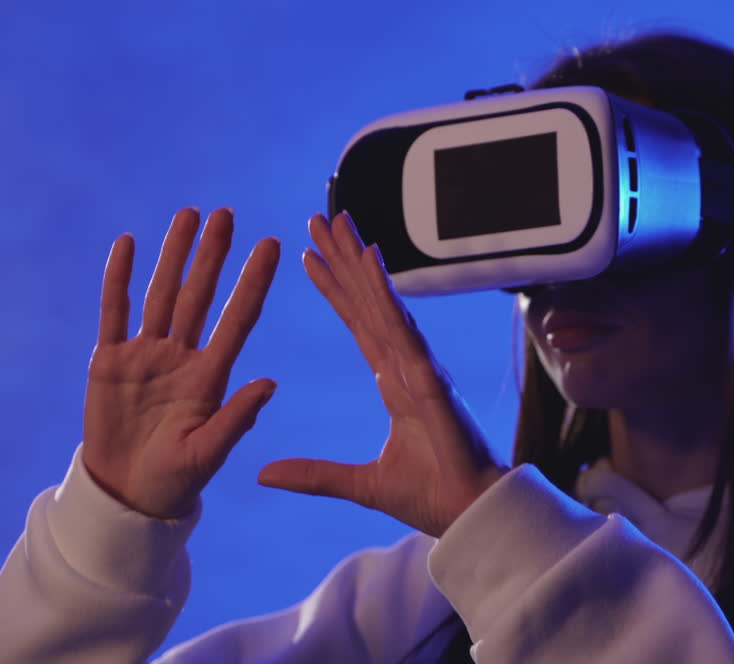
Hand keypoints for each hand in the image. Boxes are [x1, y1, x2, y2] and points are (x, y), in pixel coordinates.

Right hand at [82, 207, 280, 518]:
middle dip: (213, 255)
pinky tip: (127, 244)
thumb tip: (271, 383)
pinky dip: (119, 279)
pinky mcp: (110, 361)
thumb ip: (236, 417)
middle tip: (227, 213)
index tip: (272, 245)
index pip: (238, 319)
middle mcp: (182, 357)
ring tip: (188, 215)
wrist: (127, 495)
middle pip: (200, 295)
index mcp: (212, 376)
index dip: (254, 282)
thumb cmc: (175, 480)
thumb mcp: (208, 453)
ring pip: (161, 294)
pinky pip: (115, 312)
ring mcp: (146, 355)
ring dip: (174, 255)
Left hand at [257, 212, 507, 537]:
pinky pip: (401, 328)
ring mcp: (420, 367)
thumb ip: (314, 474)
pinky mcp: (429, 379)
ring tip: (337, 223)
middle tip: (320, 218)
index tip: (311, 258)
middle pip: (368, 301)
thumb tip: (263, 473)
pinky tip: (368, 259)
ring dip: (359, 261)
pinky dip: (385, 292)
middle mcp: (407, 365)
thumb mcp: (360, 484)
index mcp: (395, 383)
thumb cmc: (432, 496)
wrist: (471, 514)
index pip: (358, 324)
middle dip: (344, 259)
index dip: (335, 290)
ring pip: (382, 302)